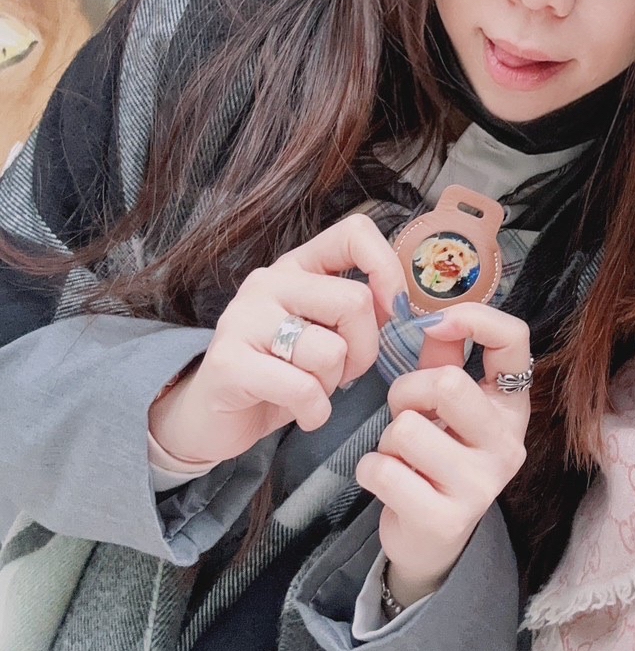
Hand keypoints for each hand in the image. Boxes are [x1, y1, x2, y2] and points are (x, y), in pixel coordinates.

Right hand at [148, 214, 406, 466]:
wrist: (213, 417)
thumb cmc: (281, 373)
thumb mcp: (325, 333)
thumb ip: (360, 313)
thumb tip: (405, 304)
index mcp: (297, 266)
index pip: (354, 233)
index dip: (387, 270)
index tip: (392, 310)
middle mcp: (268, 282)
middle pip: (355, 301)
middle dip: (364, 350)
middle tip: (342, 372)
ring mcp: (244, 319)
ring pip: (330, 350)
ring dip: (332, 385)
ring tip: (311, 391)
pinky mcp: (229, 362)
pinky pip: (303, 388)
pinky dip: (315, 412)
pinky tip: (301, 413)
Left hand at [355, 304, 530, 606]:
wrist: (431, 537)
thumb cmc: (435, 455)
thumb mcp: (444, 405)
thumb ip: (440, 357)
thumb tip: (424, 310)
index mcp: (511, 406)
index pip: (514, 341)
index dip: (474, 317)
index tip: (437, 321)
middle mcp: (507, 444)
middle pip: (448, 384)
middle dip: (406, 392)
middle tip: (404, 412)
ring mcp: (481, 485)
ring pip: (407, 430)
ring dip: (387, 438)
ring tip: (399, 454)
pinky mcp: (446, 519)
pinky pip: (384, 471)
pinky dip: (371, 470)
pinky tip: (388, 480)